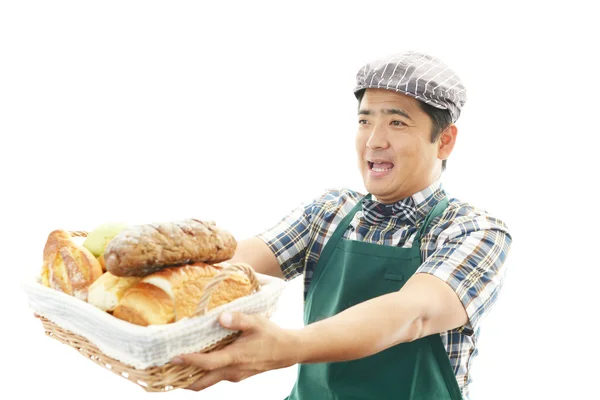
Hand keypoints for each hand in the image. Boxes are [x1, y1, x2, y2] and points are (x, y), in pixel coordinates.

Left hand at [172, 312, 299, 390]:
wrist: (287, 351)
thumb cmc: (271, 335)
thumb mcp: (257, 322)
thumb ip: (239, 319)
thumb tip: (221, 317)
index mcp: (235, 358)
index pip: (207, 363)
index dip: (189, 362)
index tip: (173, 357)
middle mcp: (232, 371)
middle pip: (201, 383)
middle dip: (181, 381)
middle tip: (163, 373)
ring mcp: (233, 376)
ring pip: (207, 382)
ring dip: (190, 379)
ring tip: (173, 369)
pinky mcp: (236, 375)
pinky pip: (214, 378)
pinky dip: (201, 374)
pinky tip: (195, 364)